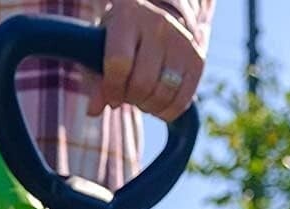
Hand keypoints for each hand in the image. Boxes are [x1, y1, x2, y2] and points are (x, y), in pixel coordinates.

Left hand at [88, 0, 205, 121]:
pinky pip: (182, 102)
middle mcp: (158, 24)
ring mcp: (181, 41)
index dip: (113, 88)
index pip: (119, 63)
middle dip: (132, 98)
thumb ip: (95, 80)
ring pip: (163, 94)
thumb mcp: (102, 50)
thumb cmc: (121, 41)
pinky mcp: (197, 60)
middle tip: (129, 96)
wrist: (155, 24)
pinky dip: (167, 112)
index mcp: (128, 15)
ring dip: (149, 106)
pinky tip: (157, 104)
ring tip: (142, 97)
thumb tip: (93, 110)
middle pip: (142, 83)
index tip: (112, 96)